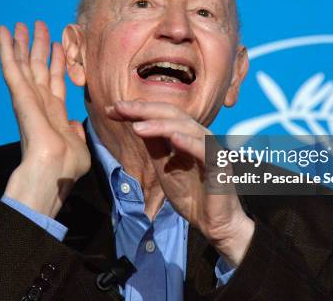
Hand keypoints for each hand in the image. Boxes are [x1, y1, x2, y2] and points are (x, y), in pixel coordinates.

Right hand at [0, 21, 89, 217]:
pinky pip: (10, 67)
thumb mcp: (79, 147)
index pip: (55, 82)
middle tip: (37, 25)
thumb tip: (76, 125)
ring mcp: (28, 98)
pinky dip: (6, 48)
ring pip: (22, 64)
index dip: (57, 62)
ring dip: (21, 43)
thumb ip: (76, 132)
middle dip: (38, 47)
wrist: (53, 173)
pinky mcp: (19, 95)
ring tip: (20, 24)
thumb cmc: (67, 168)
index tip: (59, 45)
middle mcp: (39, 103)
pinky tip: (3, 31)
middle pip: (37, 68)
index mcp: (54, 114)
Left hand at [106, 100, 254, 266]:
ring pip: (186, 127)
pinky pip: (205, 150)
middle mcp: (199, 136)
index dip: (137, 110)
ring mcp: (211, 149)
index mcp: (187, 135)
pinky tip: (172, 138)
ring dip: (160, 125)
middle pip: (173, 114)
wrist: (213, 224)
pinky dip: (189, 143)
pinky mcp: (221, 165)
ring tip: (136, 127)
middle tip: (119, 107)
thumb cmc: (192, 195)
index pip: (161, 115)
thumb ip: (155, 147)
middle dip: (144, 109)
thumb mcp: (164, 168)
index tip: (111, 110)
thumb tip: (136, 124)